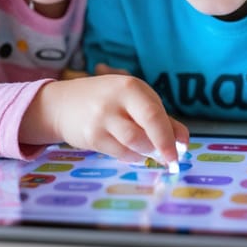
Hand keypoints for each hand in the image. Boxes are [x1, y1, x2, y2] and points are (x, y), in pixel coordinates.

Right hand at [21, 74, 187, 166]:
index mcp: (131, 86)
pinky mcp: (91, 137)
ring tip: (146, 150)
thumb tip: (183, 141)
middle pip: (145, 130)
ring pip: (134, 145)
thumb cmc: (107, 100)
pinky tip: (131, 151)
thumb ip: (162, 118)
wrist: (63, 104)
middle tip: (169, 159)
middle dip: (162, 148)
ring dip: (146, 152)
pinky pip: (120, 153)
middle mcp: (115, 101)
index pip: (155, 114)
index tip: (180, 153)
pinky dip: (132, 156)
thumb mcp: (135, 100)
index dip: (170, 137)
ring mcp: (101, 120)